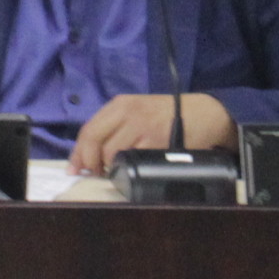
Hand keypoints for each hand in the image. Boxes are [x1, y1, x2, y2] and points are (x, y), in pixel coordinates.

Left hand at [68, 91, 232, 177]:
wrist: (204, 113)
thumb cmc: (169, 115)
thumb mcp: (139, 110)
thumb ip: (116, 126)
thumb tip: (91, 154)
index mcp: (121, 104)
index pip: (89, 129)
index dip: (78, 153)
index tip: (74, 169)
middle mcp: (128, 112)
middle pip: (95, 141)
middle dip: (90, 163)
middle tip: (95, 174)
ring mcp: (142, 126)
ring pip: (112, 154)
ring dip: (110, 168)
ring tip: (116, 172)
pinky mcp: (157, 141)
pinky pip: (133, 160)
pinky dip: (128, 169)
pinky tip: (133, 170)